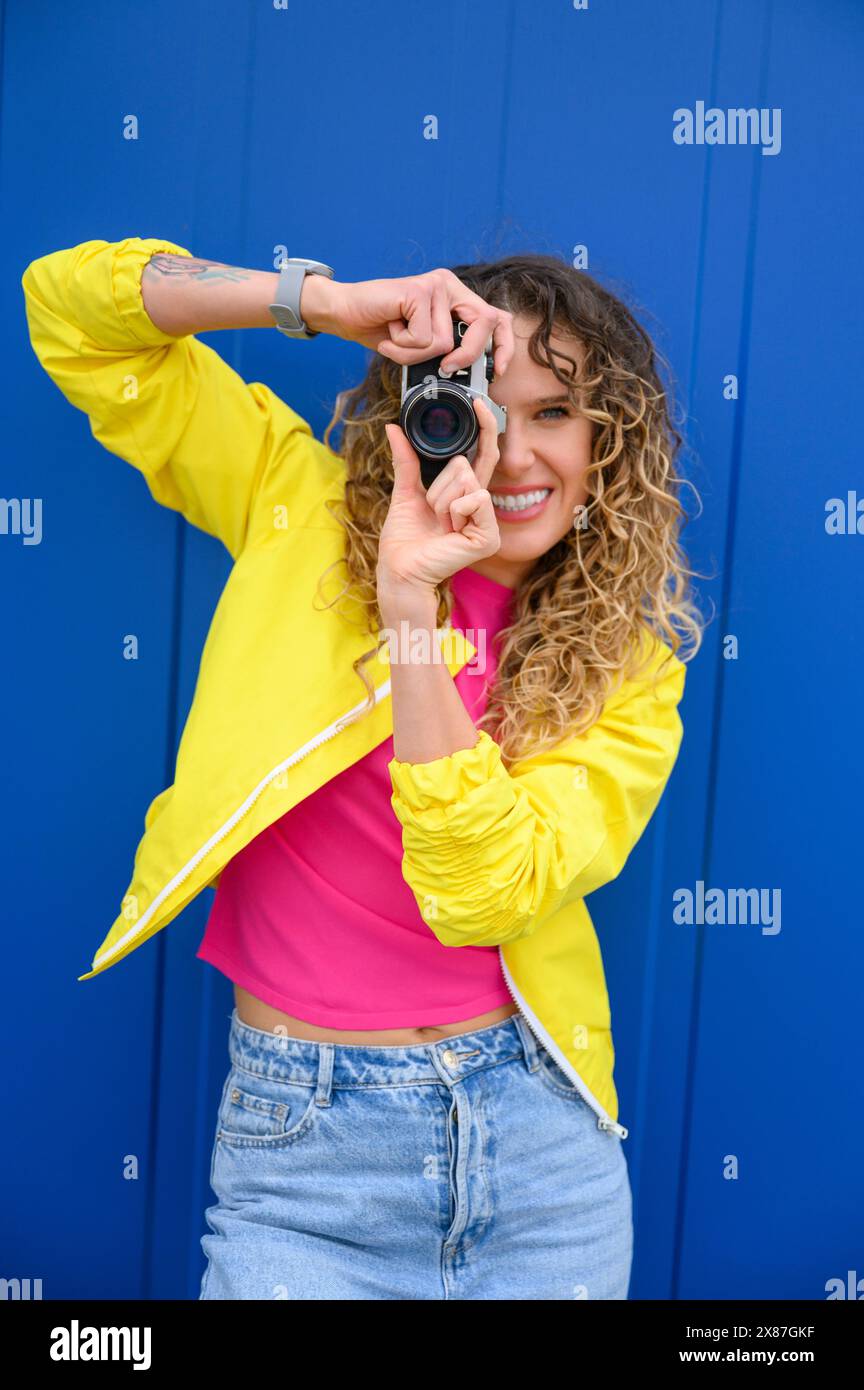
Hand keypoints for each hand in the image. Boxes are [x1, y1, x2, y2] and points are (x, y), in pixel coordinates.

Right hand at [303, 268, 514, 376]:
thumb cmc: (381, 329)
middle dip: (467, 355)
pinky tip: (389, 330)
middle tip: (444, 367)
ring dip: (415, 354)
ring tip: (396, 339)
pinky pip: (423, 338)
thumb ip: (445, 351)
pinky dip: (402, 346)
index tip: (498, 370)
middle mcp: (448, 286)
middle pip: (484, 323)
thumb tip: (466, 372)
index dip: (503, 345)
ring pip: (445, 341)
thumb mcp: (420, 346)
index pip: (495, 318)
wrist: (344, 313)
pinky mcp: (418, 290)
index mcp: (454, 298)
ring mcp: (435, 286)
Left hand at [376, 397, 501, 604]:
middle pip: (464, 466)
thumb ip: (406, 460)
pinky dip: (454, 512)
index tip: (479, 402)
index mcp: (464, 494)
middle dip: (438, 487)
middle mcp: (479, 504)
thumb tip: (393, 428)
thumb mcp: (405, 491)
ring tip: (439, 524)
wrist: (400, 567)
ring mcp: (487, 522)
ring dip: (442, 501)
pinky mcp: (489, 536)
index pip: (482, 454)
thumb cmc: (404, 538)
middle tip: (433, 513)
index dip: (484, 428)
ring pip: (467, 481)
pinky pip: (475, 500)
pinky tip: (450, 532)